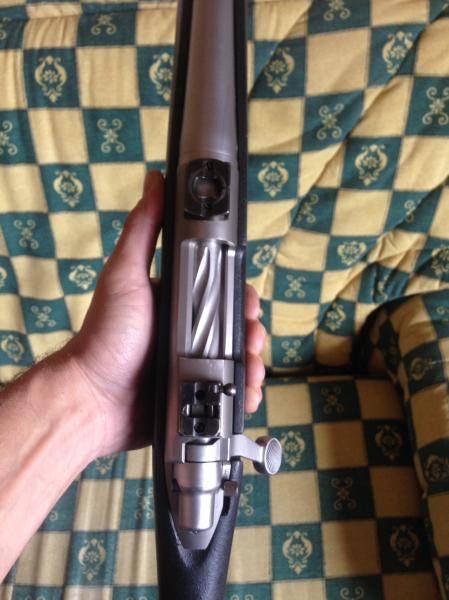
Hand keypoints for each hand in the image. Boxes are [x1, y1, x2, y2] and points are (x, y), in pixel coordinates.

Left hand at [67, 171, 265, 457]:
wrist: (95, 398)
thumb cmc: (106, 334)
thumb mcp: (125, 274)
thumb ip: (143, 229)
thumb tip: (156, 180)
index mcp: (179, 303)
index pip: (223, 294)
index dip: (242, 297)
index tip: (250, 304)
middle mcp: (189, 333)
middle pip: (237, 329)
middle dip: (253, 333)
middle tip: (252, 340)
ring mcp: (194, 366)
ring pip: (239, 362)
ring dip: (254, 365)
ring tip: (251, 373)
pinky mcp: (196, 396)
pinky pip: (230, 394)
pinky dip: (244, 395)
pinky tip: (248, 396)